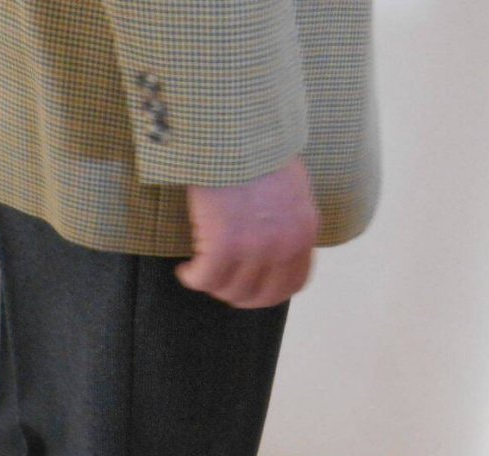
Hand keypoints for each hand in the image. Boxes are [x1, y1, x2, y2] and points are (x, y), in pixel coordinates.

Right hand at [175, 157, 318, 308]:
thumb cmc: (254, 147)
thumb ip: (286, 219)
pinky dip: (192, 277)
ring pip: (230, 290)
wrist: (233, 126)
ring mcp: (255, 248)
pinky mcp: (224, 245)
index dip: (267, 294)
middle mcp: (284, 245)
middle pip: (259, 295)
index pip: (293, 284)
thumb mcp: (290, 187)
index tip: (248, 289)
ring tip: (198, 271)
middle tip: (217, 282)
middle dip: (236, 293)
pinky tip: (185, 268)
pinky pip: (205, 278)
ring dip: (211, 284)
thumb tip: (271, 241)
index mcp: (303, 230)